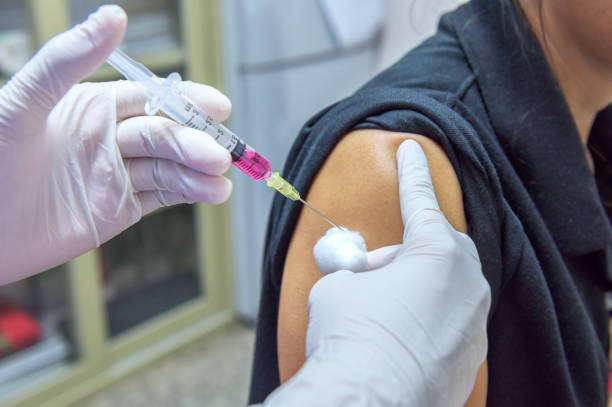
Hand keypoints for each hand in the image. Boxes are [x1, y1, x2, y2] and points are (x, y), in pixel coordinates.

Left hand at [0, 6, 232, 282]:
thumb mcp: (23, 102)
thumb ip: (68, 60)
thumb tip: (113, 15)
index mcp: (92, 106)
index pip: (152, 98)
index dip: (187, 101)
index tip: (217, 106)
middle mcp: (109, 137)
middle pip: (166, 135)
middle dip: (195, 144)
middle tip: (218, 155)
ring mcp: (117, 174)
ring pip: (170, 168)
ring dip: (199, 173)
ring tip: (220, 182)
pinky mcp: (120, 208)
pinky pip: (163, 196)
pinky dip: (190, 193)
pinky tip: (210, 192)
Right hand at [264, 140, 490, 405]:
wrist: (370, 400)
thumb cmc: (352, 335)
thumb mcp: (340, 286)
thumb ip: (358, 271)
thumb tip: (361, 281)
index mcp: (439, 254)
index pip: (421, 200)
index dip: (411, 173)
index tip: (412, 149)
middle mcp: (467, 285)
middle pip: (437, 251)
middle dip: (403, 255)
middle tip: (370, 272)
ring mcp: (473, 324)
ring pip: (442, 291)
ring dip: (410, 292)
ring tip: (376, 314)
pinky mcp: (469, 359)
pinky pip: (445, 325)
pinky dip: (421, 325)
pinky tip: (393, 341)